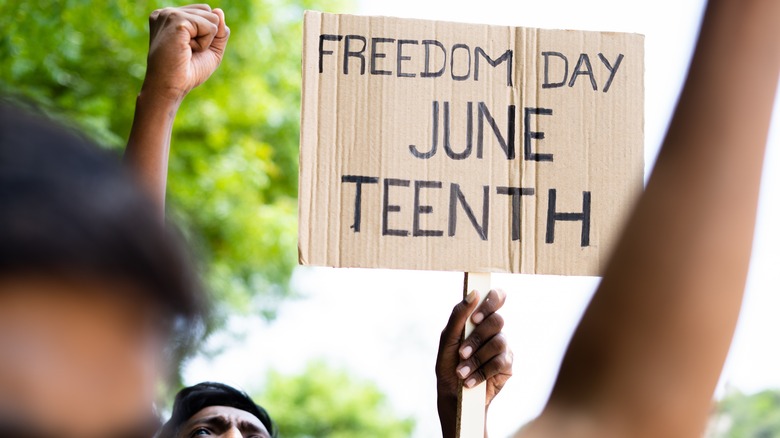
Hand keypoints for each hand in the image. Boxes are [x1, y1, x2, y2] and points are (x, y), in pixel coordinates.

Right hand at [143, 4, 229, 102]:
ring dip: (206, 40)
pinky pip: (210, 26)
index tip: (188, 50)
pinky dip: (205, 43)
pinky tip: (187, 50)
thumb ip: (219, 31)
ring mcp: (170, 14)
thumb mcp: (210, 49)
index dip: (206, 34)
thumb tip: (219, 11)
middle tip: (188, 51)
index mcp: (170, 17)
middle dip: (208, 34)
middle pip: (209, 12)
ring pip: (212, 17)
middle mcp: (167, 12)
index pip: (204, 13)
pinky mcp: (177, 20)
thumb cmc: (187, 72)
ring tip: (186, 50)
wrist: (170, 87)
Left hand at [436, 289, 512, 435]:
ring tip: (461, 372)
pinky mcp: (507, 366)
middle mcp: (493, 331)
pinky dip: (482, 371)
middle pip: (497, 320)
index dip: (492, 301)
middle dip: (477, 338)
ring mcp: (503, 347)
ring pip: (499, 342)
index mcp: (479, 319)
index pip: (496, 297)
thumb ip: (458, 315)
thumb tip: (473, 293)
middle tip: (461, 352)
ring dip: (476, 358)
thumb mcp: (447, 339)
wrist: (452, 395)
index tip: (476, 317)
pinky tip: (470, 381)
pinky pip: (501, 361)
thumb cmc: (448, 364)